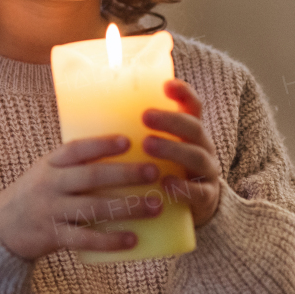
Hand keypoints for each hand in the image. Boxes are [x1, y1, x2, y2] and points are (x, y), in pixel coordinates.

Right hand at [0, 135, 165, 261]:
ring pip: (93, 208)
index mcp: (49, 164)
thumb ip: (74, 165)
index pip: (76, 149)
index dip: (102, 144)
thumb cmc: (34, 195)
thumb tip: (124, 155)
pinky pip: (85, 239)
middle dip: (125, 174)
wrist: (0, 228)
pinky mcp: (54, 236)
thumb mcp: (46, 172)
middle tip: (154, 172)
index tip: (128, 141)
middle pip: (90, 177)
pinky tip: (133, 239)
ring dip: (127, 207)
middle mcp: (50, 185)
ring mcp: (51, 211)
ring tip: (155, 206)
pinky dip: (110, 240)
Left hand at [142, 79, 221, 227]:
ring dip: (172, 149)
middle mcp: (202, 147)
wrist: (190, 209)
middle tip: (145, 116)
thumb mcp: (152, 149)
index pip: (192, 106)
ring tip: (148, 145)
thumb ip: (133, 133)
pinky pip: (199, 192)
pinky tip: (166, 184)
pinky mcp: (206, 198)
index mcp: (189, 132)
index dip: (183, 93)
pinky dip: (183, 187)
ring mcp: (207, 172)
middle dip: (170, 120)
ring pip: (196, 156)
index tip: (166, 84)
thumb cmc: (161, 171)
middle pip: (193, 127)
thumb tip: (87, 112)